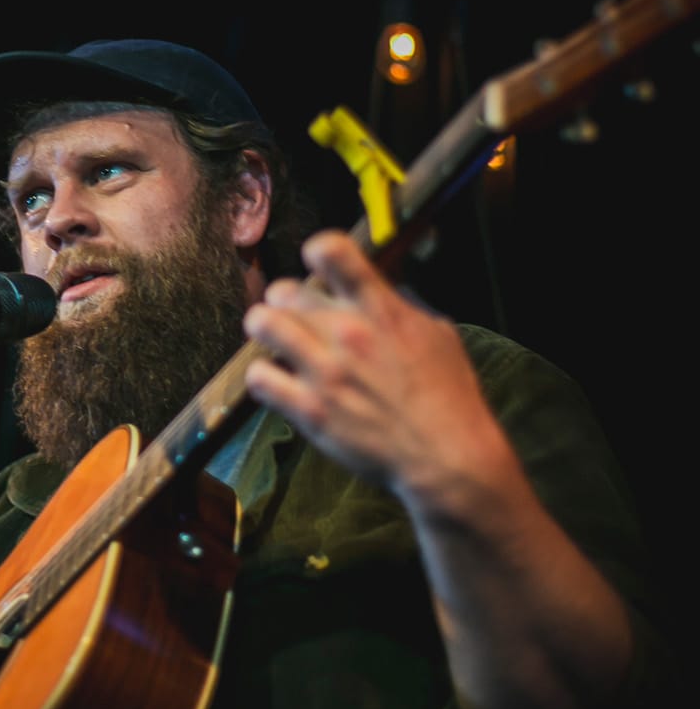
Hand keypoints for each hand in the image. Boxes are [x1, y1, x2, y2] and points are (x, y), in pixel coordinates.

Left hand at [244, 230, 506, 505]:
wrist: (446, 457)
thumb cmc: (448, 395)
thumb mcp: (437, 332)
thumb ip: (402, 304)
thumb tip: (379, 284)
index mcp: (381, 309)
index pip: (332, 251)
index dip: (317, 251)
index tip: (319, 266)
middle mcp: (348, 333)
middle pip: (284, 290)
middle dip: (286, 300)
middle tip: (296, 317)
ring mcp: (325, 372)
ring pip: (261, 324)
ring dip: (266, 328)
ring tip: (276, 341)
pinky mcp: (309, 410)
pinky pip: (259, 378)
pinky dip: (263, 376)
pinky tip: (277, 381)